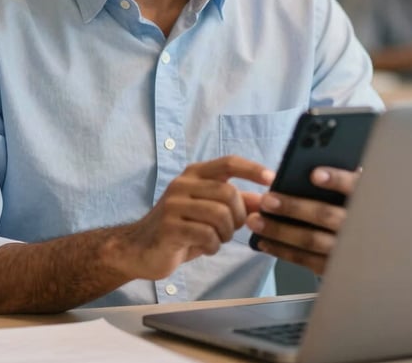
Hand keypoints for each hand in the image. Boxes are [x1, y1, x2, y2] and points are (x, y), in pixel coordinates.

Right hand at [105, 156, 272, 280]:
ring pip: (220, 215)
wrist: (140, 249)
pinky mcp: (170, 227)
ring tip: (217, 239)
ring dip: (226, 234)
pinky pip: (207, 235)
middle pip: (229, 193)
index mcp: (193, 174)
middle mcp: (183, 184)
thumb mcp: (209, 212)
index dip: (252, 169)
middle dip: (239, 216)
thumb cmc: (181, 228)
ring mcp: (174, 204)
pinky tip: (206, 247)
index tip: (271, 179)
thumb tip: (267, 200)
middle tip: (232, 229)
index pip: (228, 163)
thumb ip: (237, 204)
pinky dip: (214, 246)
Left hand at [246, 165, 360, 274]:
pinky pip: (307, 260)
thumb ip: (340, 181)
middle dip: (293, 208)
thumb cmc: (358, 209)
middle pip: (325, 215)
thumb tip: (309, 170)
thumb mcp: (359, 191)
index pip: (354, 186)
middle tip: (267, 200)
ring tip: (256, 221)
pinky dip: (284, 252)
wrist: (376, 252)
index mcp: (366, 199)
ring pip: (312, 240)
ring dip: (280, 231)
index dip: (336, 180)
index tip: (314, 175)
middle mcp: (358, 226)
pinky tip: (265, 242)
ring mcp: (347, 250)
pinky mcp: (336, 268)